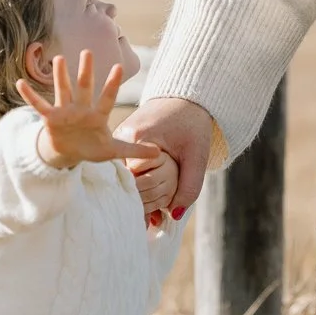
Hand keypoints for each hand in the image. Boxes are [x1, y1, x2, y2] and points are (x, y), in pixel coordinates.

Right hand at [19, 51, 163, 170]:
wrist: (69, 153)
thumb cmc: (91, 147)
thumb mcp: (113, 151)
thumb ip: (134, 150)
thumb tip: (159, 152)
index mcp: (98, 115)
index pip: (107, 98)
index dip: (112, 84)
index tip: (118, 67)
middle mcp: (81, 109)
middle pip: (84, 87)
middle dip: (86, 71)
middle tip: (88, 52)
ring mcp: (65, 112)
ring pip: (63, 91)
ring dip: (60, 76)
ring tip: (58, 58)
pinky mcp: (50, 119)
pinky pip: (39, 106)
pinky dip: (30, 95)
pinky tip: (21, 82)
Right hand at [115, 95, 215, 214]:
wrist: (185, 98)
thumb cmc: (193, 124)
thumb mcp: (197, 155)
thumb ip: (189, 186)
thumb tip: (174, 215)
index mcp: (137, 137)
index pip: (139, 179)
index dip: (156, 192)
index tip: (167, 199)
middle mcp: (120, 139)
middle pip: (128, 183)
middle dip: (148, 198)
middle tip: (164, 207)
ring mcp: (117, 141)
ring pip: (124, 181)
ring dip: (143, 194)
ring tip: (160, 201)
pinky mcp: (119, 145)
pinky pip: (125, 173)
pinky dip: (138, 187)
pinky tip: (149, 203)